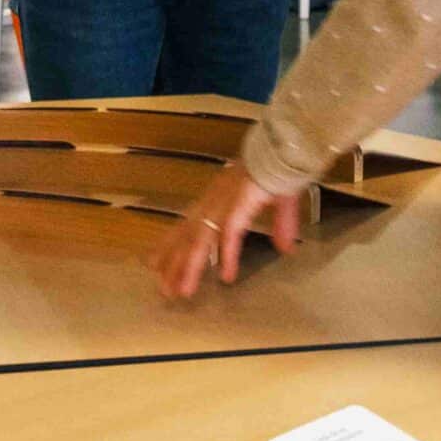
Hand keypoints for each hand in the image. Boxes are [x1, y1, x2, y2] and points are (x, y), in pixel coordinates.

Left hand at [152, 161, 304, 298]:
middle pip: (186, 237)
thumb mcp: (279, 202)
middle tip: (163, 290)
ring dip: (190, 267)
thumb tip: (286, 249)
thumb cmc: (279, 169)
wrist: (287, 149)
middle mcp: (213, 201)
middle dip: (173, 264)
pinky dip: (226, 255)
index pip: (185, 226)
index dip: (169, 246)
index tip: (153, 264)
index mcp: (215, 198)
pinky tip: (225, 276)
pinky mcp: (239, 205)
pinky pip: (229, 234)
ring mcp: (224, 203)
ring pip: (200, 240)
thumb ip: (281, 226)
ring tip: (181, 292)